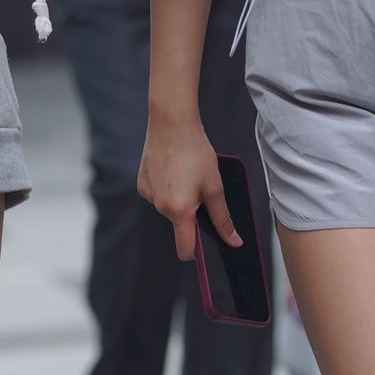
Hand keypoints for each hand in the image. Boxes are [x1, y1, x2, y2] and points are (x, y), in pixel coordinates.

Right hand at [138, 115, 237, 257]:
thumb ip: (223, 217)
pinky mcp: (142, 183)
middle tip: (202, 189)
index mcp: (179, 210)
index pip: (185, 248)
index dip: (197, 251)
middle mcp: (159, 206)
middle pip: (179, 224)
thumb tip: (233, 241)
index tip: (207, 242)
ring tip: (187, 174)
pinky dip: (168, 188)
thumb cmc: (195, 151)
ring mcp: (148, 195)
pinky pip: (158, 195)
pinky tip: (173, 169)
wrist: (171, 122)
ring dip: (180, 200)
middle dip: (192, 214)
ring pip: (169, 208)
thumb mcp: (214, 185)